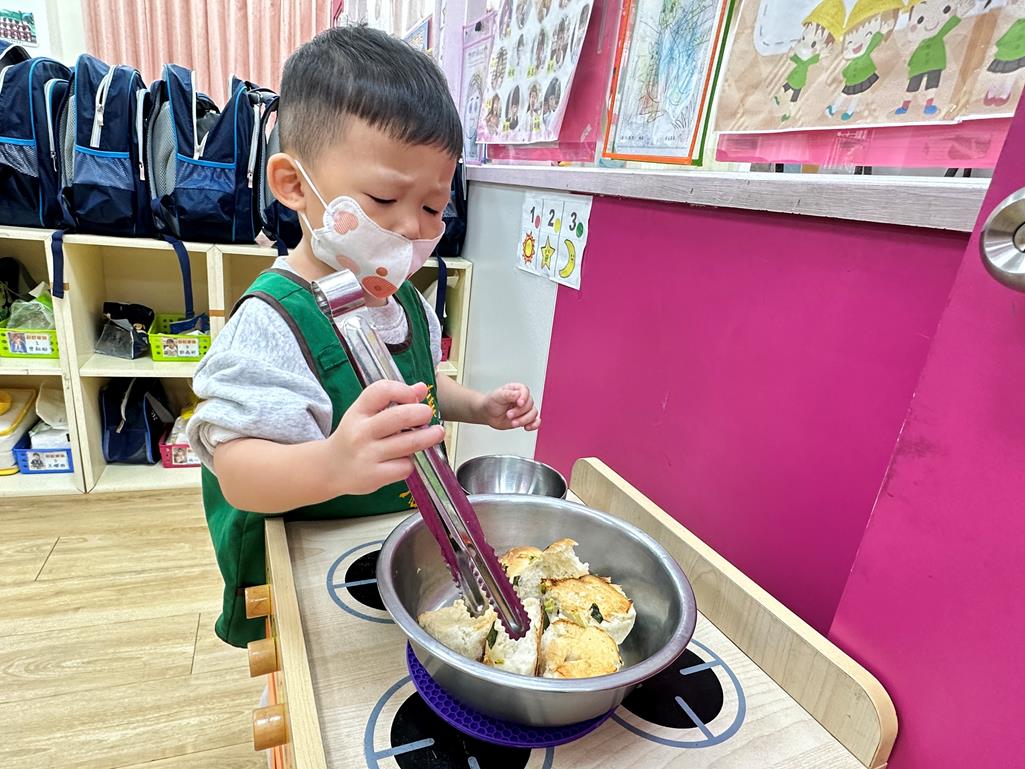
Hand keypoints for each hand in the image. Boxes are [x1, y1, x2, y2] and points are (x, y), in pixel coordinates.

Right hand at [325, 380, 444, 494]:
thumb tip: (422, 388)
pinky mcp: (374, 476)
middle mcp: (361, 432)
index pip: (381, 391)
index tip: (413, 397)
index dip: (403, 390)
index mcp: (358, 411)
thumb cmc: (355, 436)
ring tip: (436, 433)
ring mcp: (367, 455)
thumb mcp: (366, 413)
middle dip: (421, 413)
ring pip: (409, 443)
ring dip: (428, 437)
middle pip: (400, 417)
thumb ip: (393, 399)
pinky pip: (404, 466)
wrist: (331, 468)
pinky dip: (410, 462)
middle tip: (428, 414)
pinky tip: (405, 459)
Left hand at [481, 383, 540, 430]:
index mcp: (516, 390)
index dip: (524, 397)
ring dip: (524, 420)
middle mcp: (522, 399)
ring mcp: (524, 410)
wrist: (488, 414)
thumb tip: (518, 394)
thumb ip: (508, 394)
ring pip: (533, 413)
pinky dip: (533, 425)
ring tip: (513, 422)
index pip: (525, 391)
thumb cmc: (492, 402)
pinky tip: (527, 427)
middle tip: (509, 415)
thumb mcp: (497, 396)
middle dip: (519, 412)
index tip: (519, 403)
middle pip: (530, 404)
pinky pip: (535, 422)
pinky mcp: (525, 419)